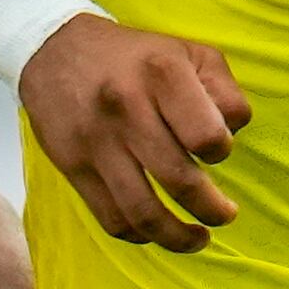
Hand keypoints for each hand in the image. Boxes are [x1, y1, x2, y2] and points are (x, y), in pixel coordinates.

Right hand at [20, 17, 249, 248]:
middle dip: (212, 209)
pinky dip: (141, 236)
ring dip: (179, 238)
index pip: (207, 136)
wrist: (54, 50)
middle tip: (224, 214)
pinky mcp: (73, 166)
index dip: (222, 151)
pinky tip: (157, 232)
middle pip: (180, 180)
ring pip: (144, 212)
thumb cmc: (136, 58)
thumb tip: (233, 136)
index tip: (217, 152)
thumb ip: (224, 91)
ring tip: (198, 239)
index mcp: (162, 74)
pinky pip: (112, 218)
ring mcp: (97, 141)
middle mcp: (127, 107)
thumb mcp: (188, 53)